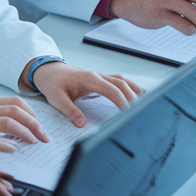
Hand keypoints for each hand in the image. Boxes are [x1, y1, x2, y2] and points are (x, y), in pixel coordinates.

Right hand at [0, 97, 48, 153]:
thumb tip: (14, 124)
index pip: (15, 102)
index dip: (32, 113)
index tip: (39, 125)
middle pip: (16, 111)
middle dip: (35, 124)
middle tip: (45, 137)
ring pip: (7, 122)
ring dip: (25, 132)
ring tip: (34, 142)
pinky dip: (6, 144)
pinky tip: (13, 150)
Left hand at [29, 63, 143, 126]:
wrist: (49, 71)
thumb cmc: (53, 83)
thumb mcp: (56, 99)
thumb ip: (69, 111)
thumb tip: (81, 124)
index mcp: (89, 79)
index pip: (111, 89)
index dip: (122, 101)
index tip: (128, 113)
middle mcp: (97, 76)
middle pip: (122, 84)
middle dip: (133, 98)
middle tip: (141, 113)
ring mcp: (100, 76)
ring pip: (123, 81)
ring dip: (135, 91)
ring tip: (147, 103)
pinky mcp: (101, 79)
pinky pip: (119, 81)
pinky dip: (130, 87)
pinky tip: (139, 95)